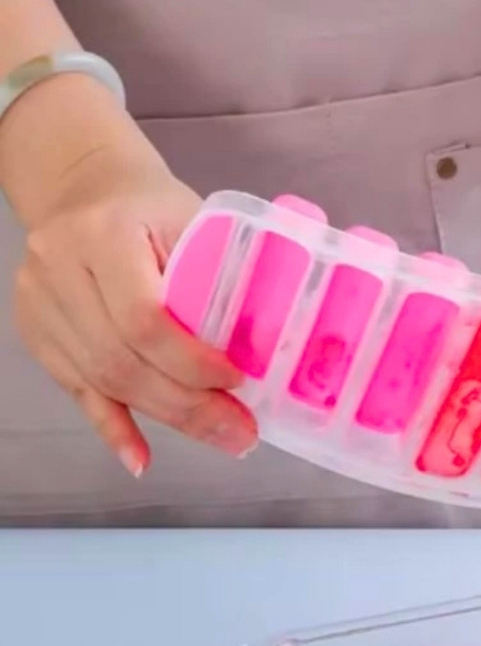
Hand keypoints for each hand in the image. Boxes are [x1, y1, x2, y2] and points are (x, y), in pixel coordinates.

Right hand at [7, 79, 256, 476]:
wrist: (81, 185)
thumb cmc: (150, 204)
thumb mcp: (191, 218)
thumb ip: (222, 272)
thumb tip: (276, 344)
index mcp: (102, 234)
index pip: (143, 317)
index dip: (192, 361)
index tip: (239, 381)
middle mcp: (58, 270)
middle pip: (121, 359)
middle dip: (188, 405)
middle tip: (241, 433)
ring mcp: (40, 304)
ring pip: (102, 381)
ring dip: (165, 418)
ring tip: (220, 438)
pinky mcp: (38, 333)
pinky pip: (77, 391)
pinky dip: (114, 428)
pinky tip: (141, 460)